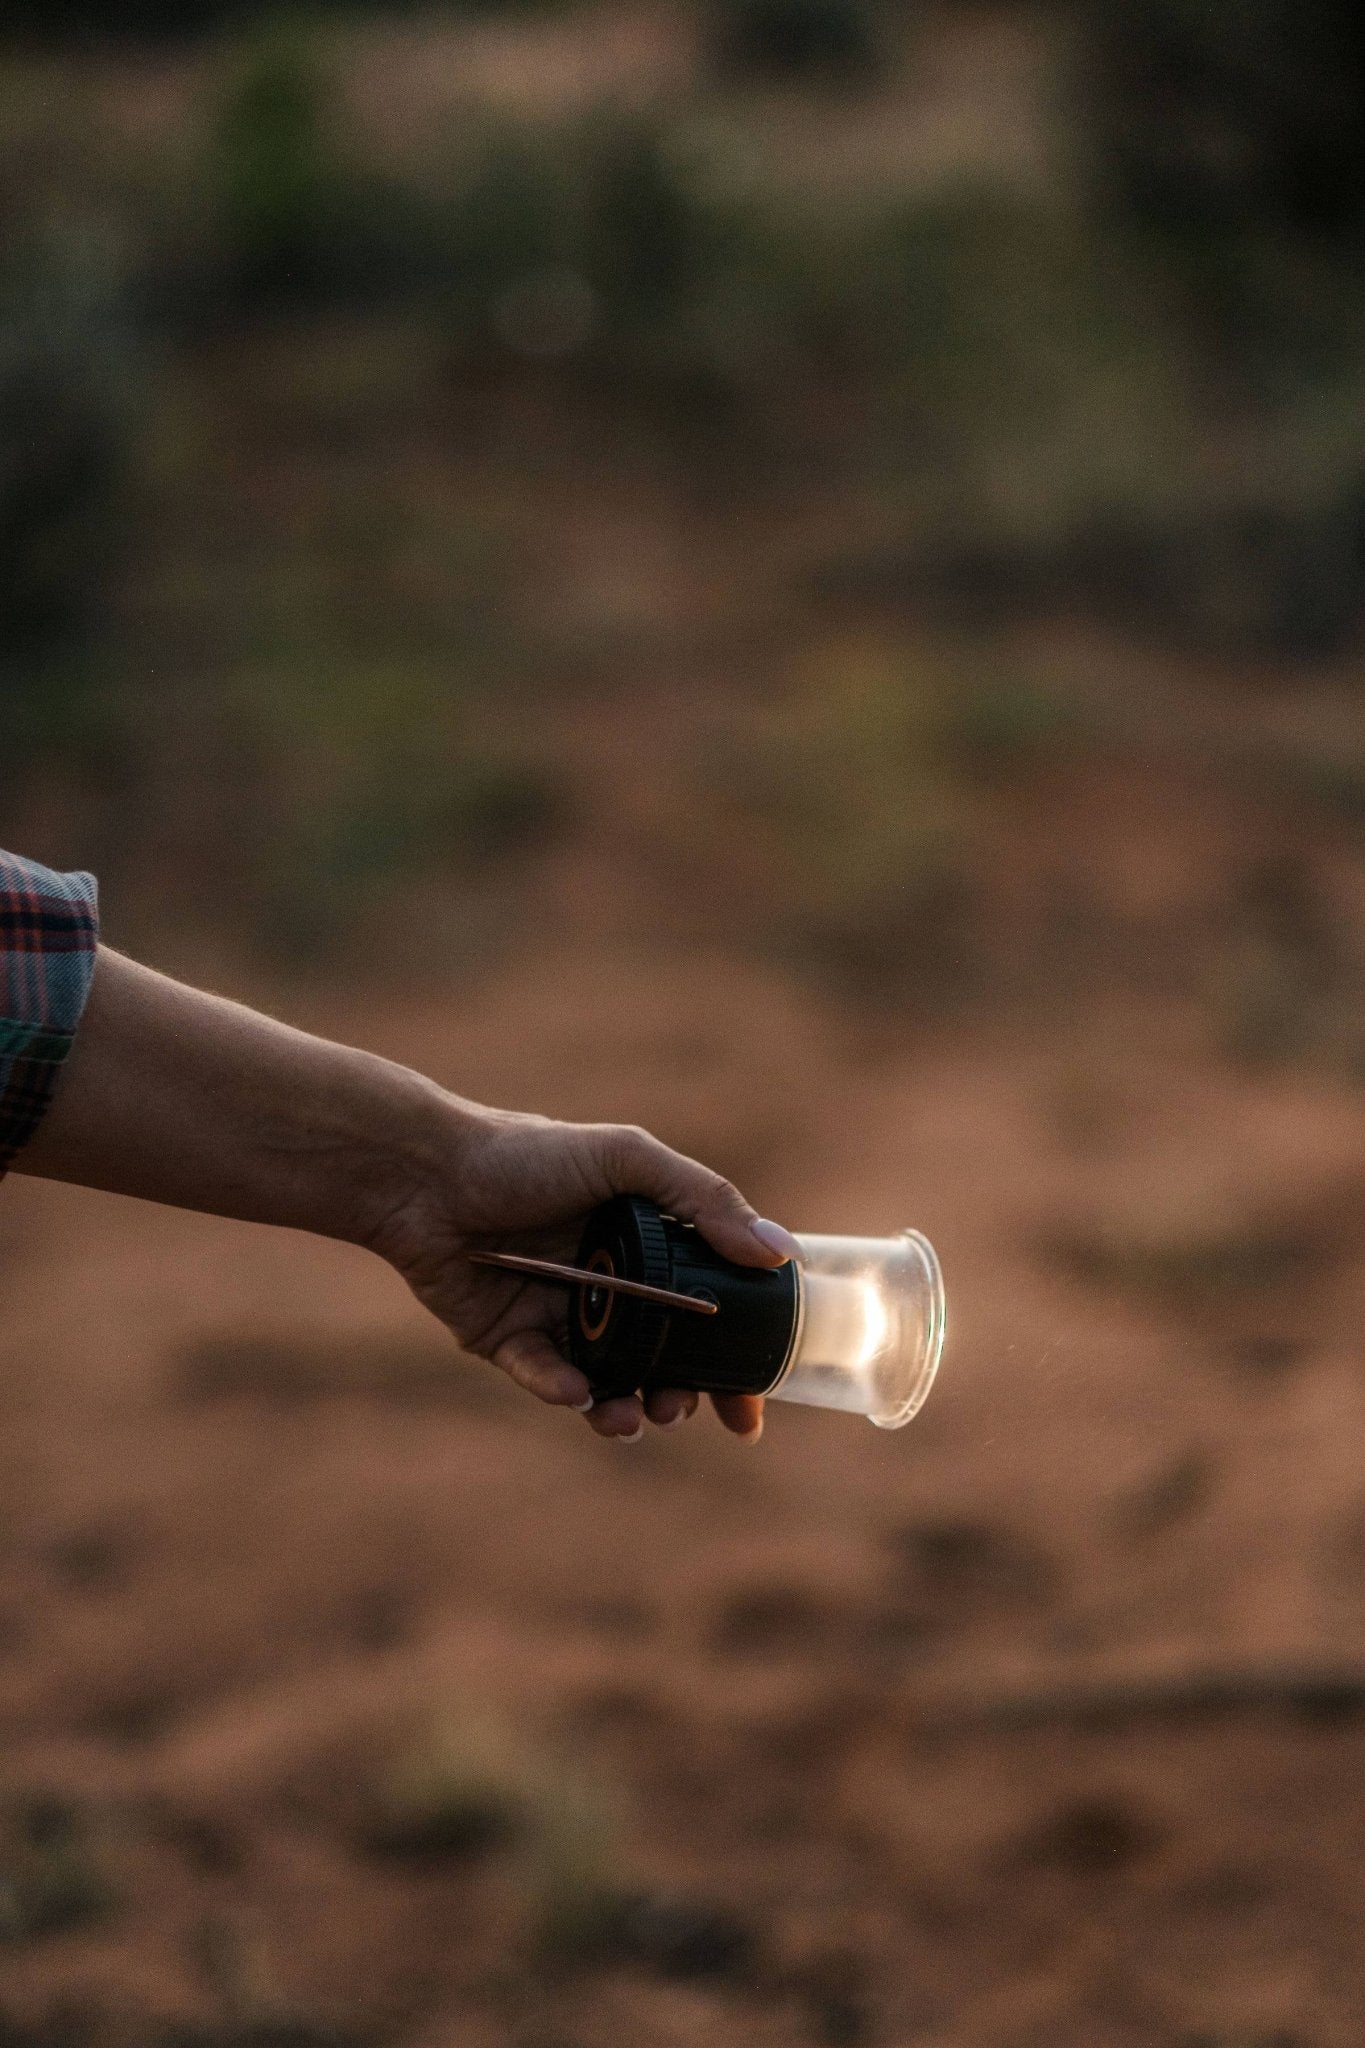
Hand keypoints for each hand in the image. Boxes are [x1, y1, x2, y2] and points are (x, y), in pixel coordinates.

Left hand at [369, 1107, 799, 1441]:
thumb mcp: (627, 1159)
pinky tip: (579, 1395)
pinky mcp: (509, 1341)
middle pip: (663, 1357)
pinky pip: (545, 1378)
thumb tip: (781, 1256)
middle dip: (682, 1394)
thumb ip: (705, 1201)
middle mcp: (609, 1283)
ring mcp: (559, 1316)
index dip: (734, 1357)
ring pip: (608, 1380)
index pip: (708, 1305)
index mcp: (646, 1243)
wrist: (425, 1173)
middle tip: (685, 1408)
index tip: (754, 1401)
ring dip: (628, 1407)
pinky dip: (565, 1391)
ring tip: (636, 1416)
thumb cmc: (527, 1154)